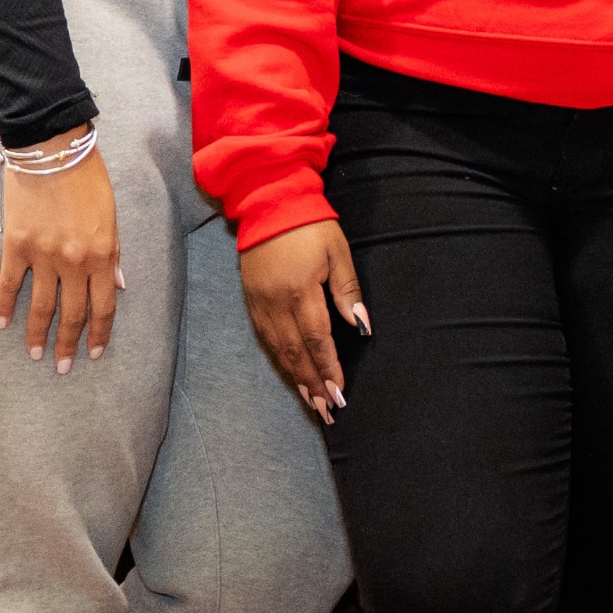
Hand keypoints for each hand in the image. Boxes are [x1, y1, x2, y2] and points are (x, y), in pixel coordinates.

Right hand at [0, 151, 124, 371]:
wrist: (51, 148)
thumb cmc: (87, 178)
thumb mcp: (112, 215)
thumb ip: (113, 253)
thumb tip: (118, 285)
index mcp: (102, 253)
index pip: (104, 305)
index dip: (99, 332)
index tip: (94, 353)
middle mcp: (74, 260)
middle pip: (73, 313)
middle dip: (69, 344)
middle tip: (63, 367)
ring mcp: (43, 254)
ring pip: (41, 306)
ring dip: (37, 334)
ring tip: (35, 354)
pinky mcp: (16, 245)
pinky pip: (10, 283)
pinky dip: (5, 306)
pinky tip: (2, 324)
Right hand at [239, 218, 369, 419]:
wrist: (267, 202)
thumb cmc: (310, 226)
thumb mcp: (338, 252)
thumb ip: (348, 292)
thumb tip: (361, 327)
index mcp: (301, 291)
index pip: (317, 340)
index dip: (328, 369)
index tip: (338, 393)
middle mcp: (276, 303)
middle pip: (295, 353)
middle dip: (312, 384)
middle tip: (326, 410)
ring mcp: (260, 304)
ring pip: (278, 351)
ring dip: (295, 378)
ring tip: (310, 401)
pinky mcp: (251, 301)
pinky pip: (265, 339)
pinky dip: (279, 360)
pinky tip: (290, 373)